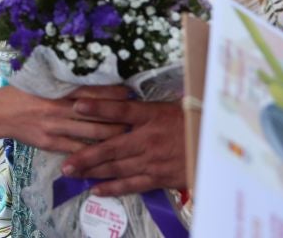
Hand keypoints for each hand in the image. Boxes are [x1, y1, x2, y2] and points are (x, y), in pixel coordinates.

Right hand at [0, 86, 127, 153]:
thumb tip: (91, 80)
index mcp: (58, 89)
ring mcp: (55, 126)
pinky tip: (105, 154)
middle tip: (136, 117)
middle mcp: (60, 107)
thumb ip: (66, 82)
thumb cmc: (23, 92)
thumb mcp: (44, 82)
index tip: (130, 93)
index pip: (92, 90)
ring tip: (128, 135)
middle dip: (118, 116)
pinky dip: (91, 153)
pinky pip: (76, 149)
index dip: (113, 93)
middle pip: (96, 113)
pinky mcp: (51, 143)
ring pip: (91, 132)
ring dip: (111, 134)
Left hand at [60, 98, 186, 195]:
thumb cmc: (197, 121)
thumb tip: (128, 93)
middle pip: (111, 146)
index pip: (122, 109)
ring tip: (72, 174)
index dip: (99, 107)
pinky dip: (113, 188)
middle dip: (85, 155)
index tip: (77, 105)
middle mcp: (150, 138)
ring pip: (117, 168)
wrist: (217, 146)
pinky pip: (132, 184)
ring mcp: (153, 160)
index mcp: (153, 115)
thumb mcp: (177, 104)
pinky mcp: (160, 177)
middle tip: (65, 163)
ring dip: (93, 172)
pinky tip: (96, 190)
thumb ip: (151, 104)